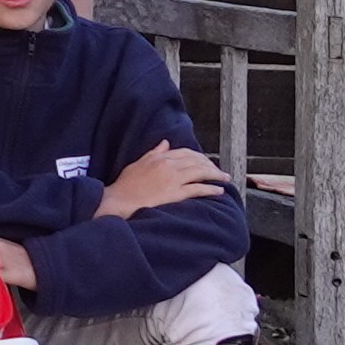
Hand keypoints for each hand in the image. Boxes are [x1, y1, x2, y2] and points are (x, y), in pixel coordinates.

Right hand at [102, 140, 229, 218]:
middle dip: (211, 165)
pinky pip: (198, 188)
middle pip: (196, 161)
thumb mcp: (138, 164)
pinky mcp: (175, 193)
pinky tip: (219, 190)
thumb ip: (153, 153)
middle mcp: (168, 166)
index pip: (185, 153)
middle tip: (219, 171)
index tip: (206, 161)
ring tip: (225, 178)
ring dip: (216, 175)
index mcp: (159, 158)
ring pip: (201, 172)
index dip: (199, 156)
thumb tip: (165, 143)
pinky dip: (211, 189)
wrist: (119, 200)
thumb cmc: (125, 185)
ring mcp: (172, 179)